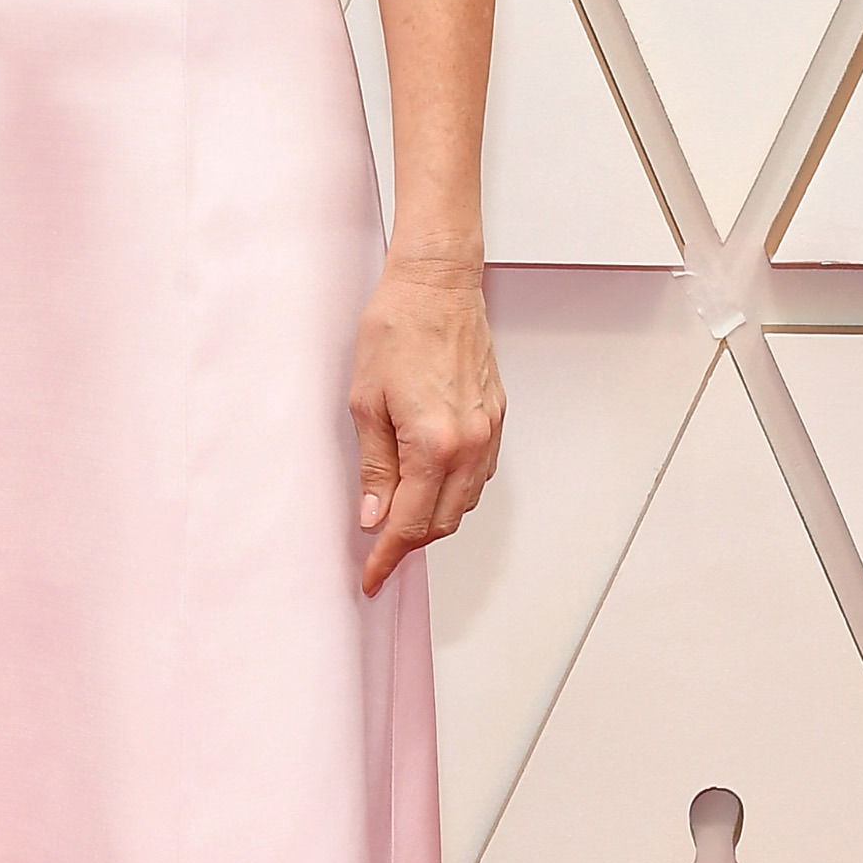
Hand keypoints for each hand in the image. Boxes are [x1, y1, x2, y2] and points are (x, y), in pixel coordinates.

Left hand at [348, 258, 501, 598]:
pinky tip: (429, 486)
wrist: (437, 285)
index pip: (411, 523)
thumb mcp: (365, 403)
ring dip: (433, 518)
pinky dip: (453, 491)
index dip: (387, 556)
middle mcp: (469, 444)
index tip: (371, 577)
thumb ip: (375, 468)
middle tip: (377, 552)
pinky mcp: (496, 418)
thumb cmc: (396, 330)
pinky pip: (478, 475)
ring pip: (464, 501)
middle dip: (409, 543)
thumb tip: (374, 515)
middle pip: (443, 521)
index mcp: (433, 444)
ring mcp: (488, 432)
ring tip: (398, 520)